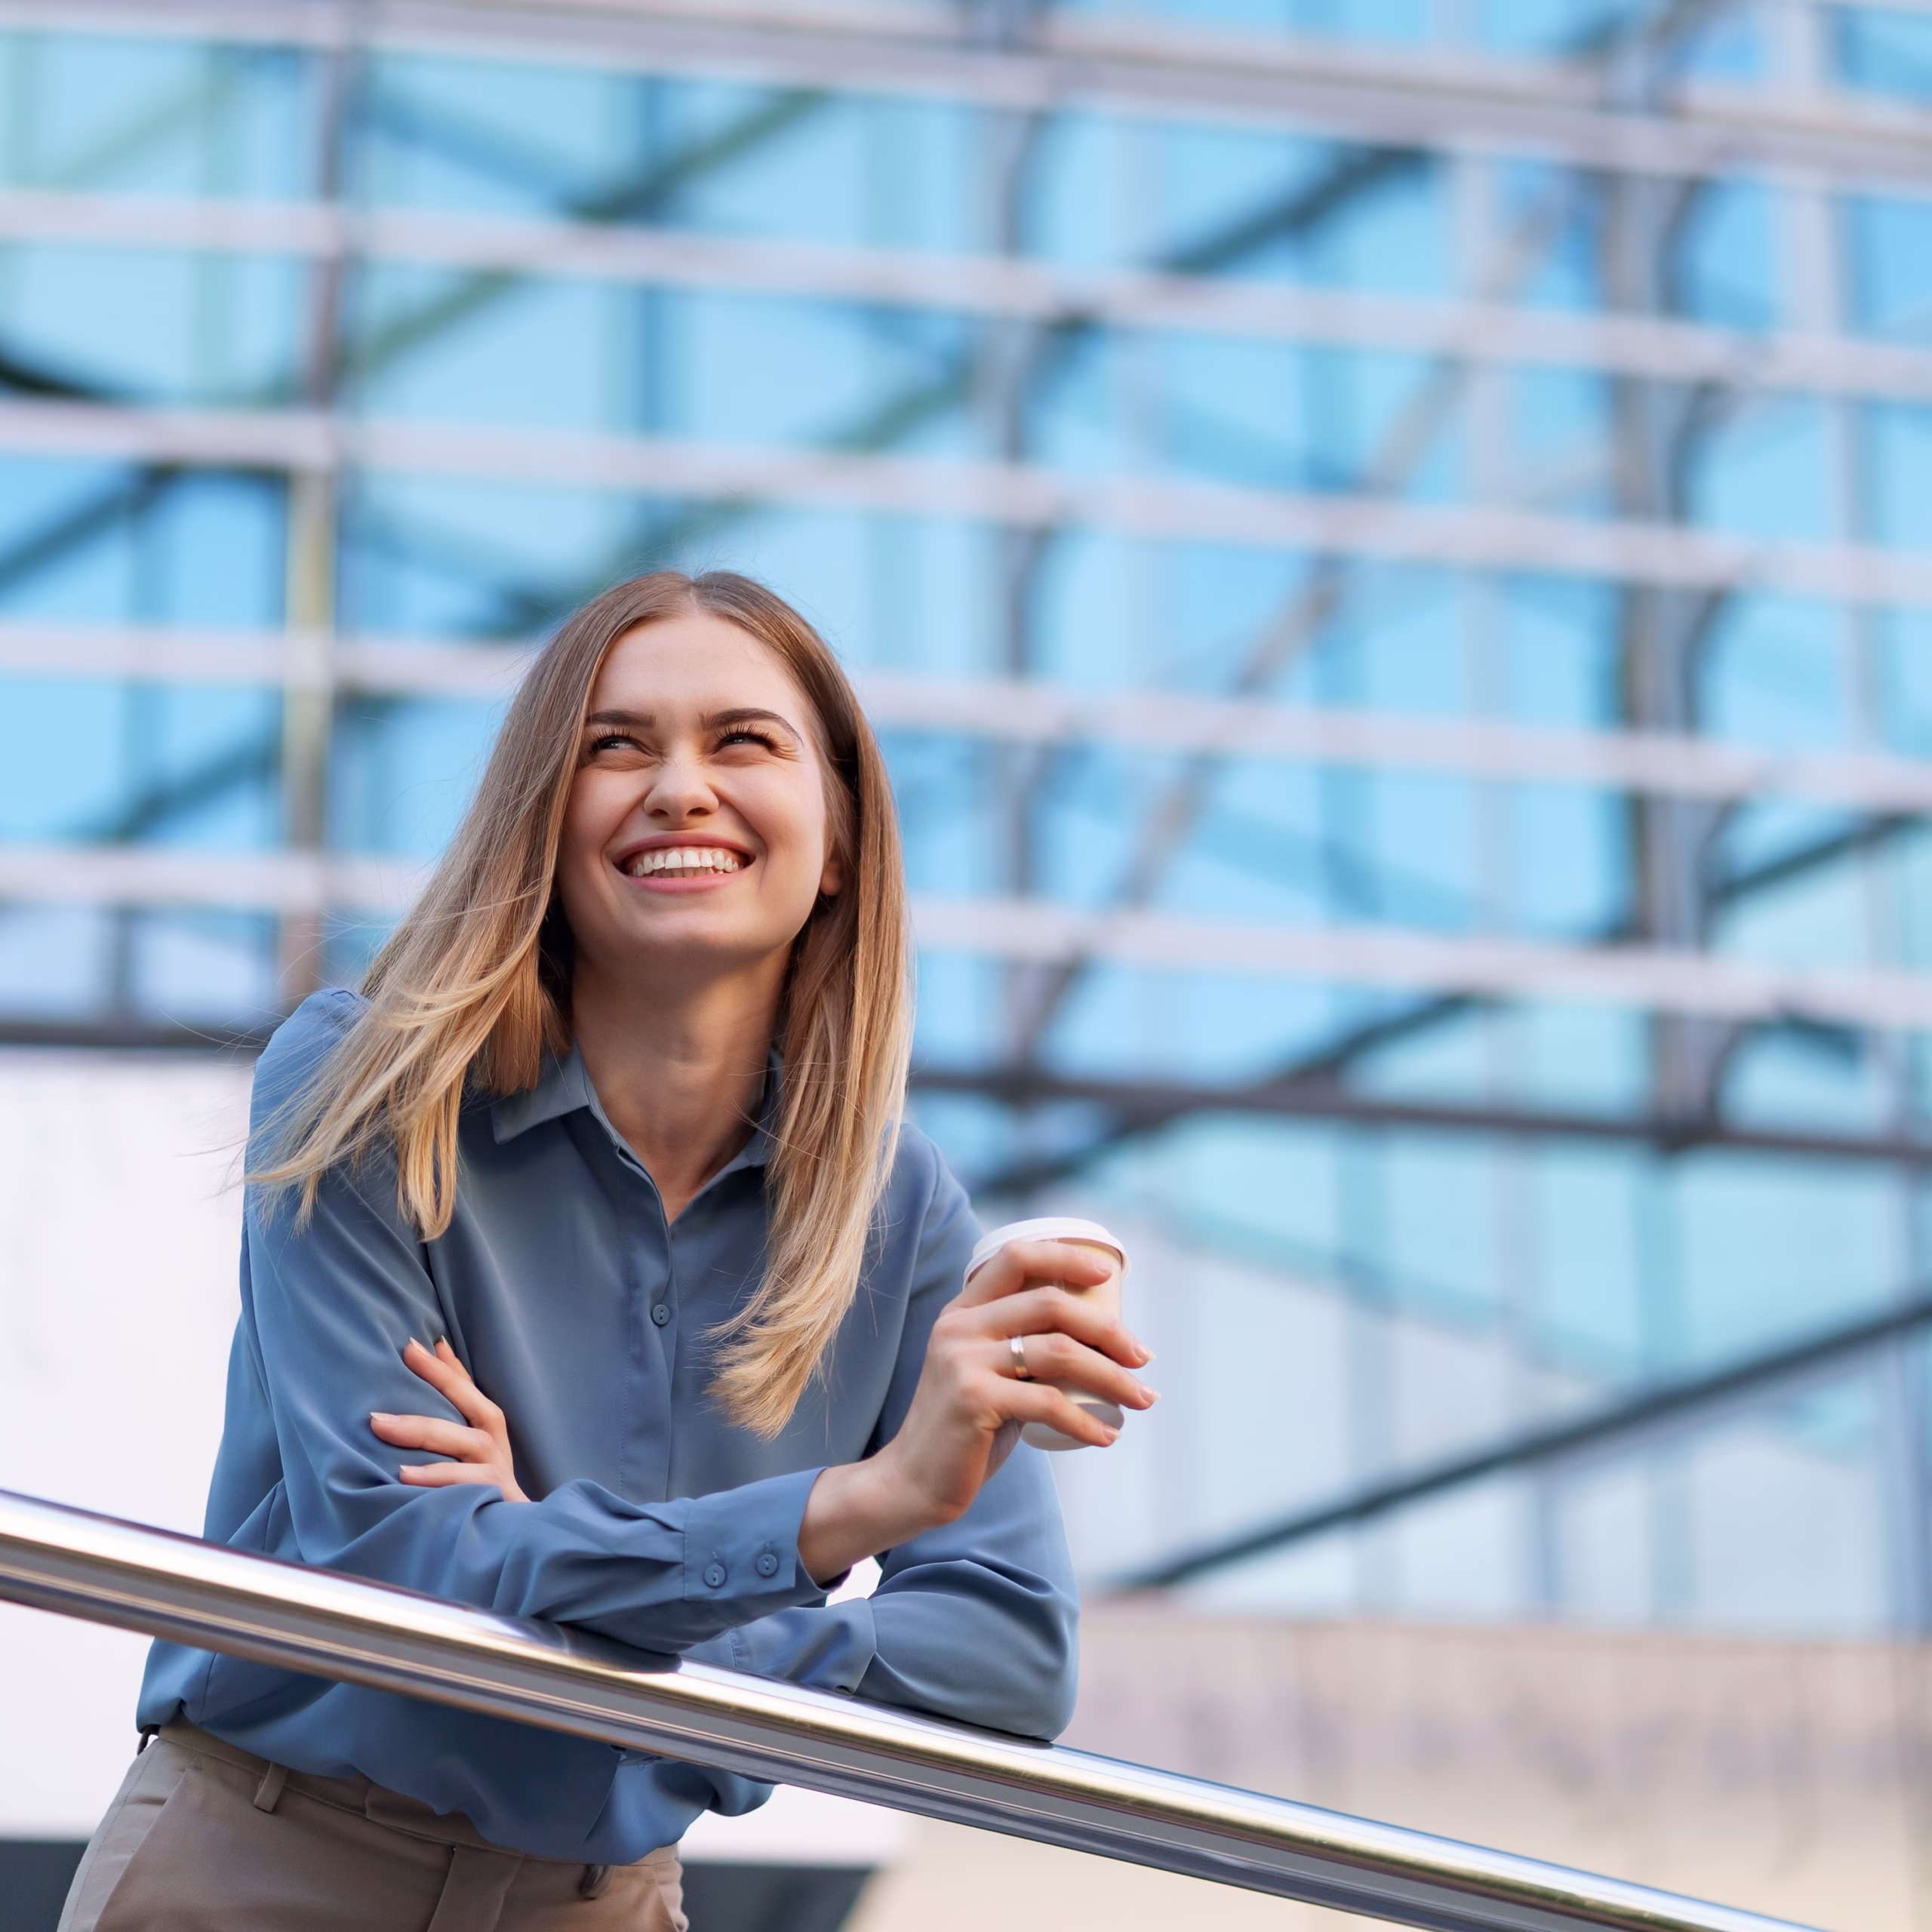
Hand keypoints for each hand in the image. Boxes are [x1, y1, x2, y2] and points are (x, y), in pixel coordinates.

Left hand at [369, 1338, 529, 1502]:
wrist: (514, 1549)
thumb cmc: (478, 1496)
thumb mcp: (461, 1456)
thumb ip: (446, 1418)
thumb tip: (421, 1371)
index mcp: (488, 1435)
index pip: (469, 1392)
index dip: (444, 1368)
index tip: (411, 1345)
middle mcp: (498, 1451)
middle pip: (478, 1408)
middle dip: (441, 1382)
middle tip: (405, 1357)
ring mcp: (500, 1478)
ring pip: (473, 1445)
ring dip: (428, 1433)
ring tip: (382, 1425)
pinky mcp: (498, 1504)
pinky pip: (470, 1488)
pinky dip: (438, 1480)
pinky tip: (405, 1478)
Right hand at [798, 1239, 1155, 1583]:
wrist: (915, 1481)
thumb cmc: (967, 1428)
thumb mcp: (985, 1371)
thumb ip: (1020, 1346)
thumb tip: (1097, 1337)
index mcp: (962, 1311)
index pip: (1016, 1258)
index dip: (1065, 1257)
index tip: (1109, 1274)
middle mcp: (959, 1327)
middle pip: (1051, 1304)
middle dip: (1109, 1330)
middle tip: (1143, 1357)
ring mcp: (963, 1362)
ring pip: (1058, 1352)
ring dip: (1113, 1377)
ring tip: (1142, 1399)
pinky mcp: (973, 1400)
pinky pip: (1048, 1402)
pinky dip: (1087, 1421)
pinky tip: (1107, 1436)